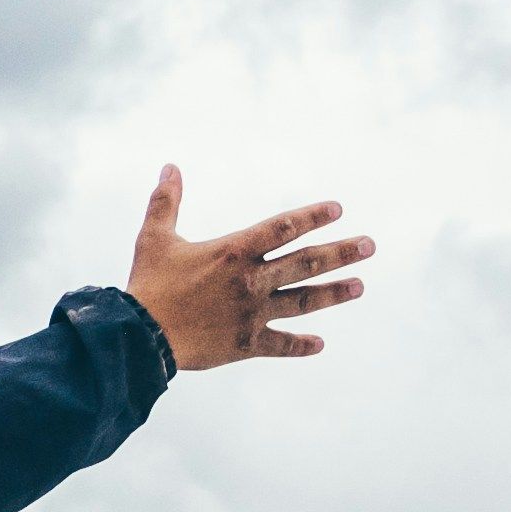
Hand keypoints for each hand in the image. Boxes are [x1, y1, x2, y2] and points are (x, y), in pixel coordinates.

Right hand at [120, 165, 372, 370]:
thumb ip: (166, 201)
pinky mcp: (245, 344)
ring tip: (360, 285)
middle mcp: (251, 281)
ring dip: (334, 293)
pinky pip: (280, 344)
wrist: (140, 337)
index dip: (312, 216)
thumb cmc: (147, 285)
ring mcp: (252, 314)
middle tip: (370, 245)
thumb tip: (170, 166)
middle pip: (306, 262)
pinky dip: (300, 345)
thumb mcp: (153, 238)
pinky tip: (319, 344)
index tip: (337, 209)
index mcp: (234, 251)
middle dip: (341, 252)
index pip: (283, 227)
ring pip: (303, 301)